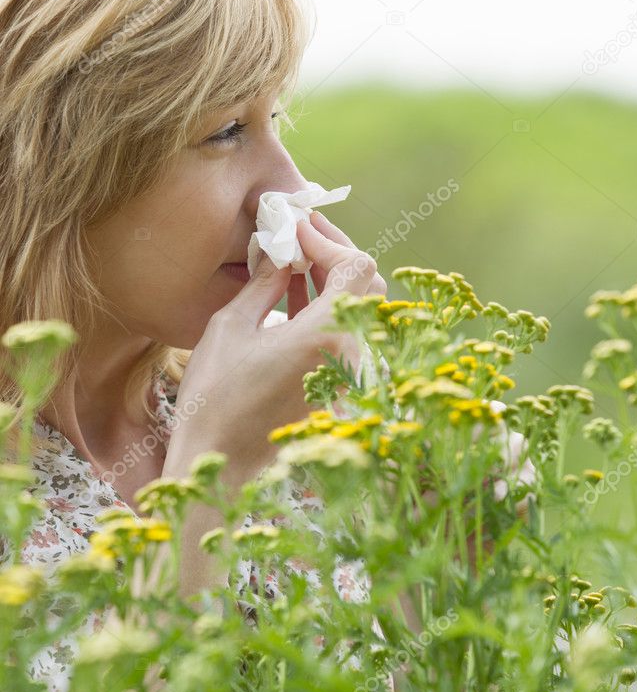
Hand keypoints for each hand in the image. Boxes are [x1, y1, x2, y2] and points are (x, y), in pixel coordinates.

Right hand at [163, 219, 384, 481]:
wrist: (220, 464)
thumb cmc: (216, 398)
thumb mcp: (232, 327)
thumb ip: (264, 283)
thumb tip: (280, 250)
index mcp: (327, 334)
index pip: (356, 266)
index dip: (328, 239)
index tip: (295, 228)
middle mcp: (349, 353)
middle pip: (365, 284)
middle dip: (333, 253)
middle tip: (298, 236)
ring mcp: (347, 372)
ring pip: (357, 308)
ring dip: (329, 278)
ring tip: (291, 258)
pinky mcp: (336, 385)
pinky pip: (343, 332)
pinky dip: (325, 306)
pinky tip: (292, 292)